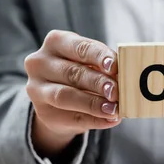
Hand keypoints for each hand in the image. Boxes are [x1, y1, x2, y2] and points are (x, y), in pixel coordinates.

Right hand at [24, 30, 120, 157]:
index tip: (115, 66)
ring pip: (66, 96)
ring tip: (114, 109)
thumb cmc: (80, 72)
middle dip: (98, 82)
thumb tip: (127, 76)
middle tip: (116, 92)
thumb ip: (104, 67)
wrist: (56, 99)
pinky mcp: (43, 113)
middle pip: (73, 72)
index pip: (80, 47)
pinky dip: (95, 120)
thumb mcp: (89, 62)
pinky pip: (71, 118)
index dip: (99, 56)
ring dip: (94, 104)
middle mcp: (40, 63)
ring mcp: (36, 89)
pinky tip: (111, 120)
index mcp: (56, 42)